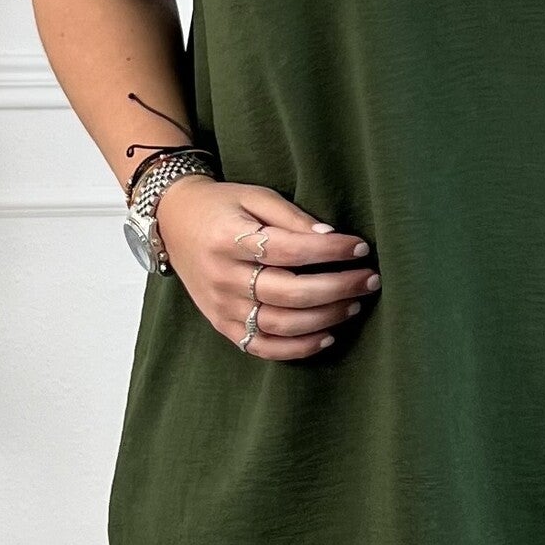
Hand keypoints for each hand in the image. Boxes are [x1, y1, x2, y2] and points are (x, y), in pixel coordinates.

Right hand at [155, 177, 379, 358]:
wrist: (174, 222)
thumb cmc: (222, 205)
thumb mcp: (255, 196)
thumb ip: (291, 217)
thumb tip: (331, 238)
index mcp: (229, 238)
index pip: (289, 250)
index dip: (329, 251)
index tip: (360, 247)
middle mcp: (222, 277)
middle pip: (289, 293)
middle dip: (337, 288)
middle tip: (369, 279)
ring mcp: (220, 306)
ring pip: (280, 324)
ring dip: (325, 318)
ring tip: (354, 304)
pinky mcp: (221, 325)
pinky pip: (261, 347)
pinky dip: (297, 348)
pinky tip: (327, 336)